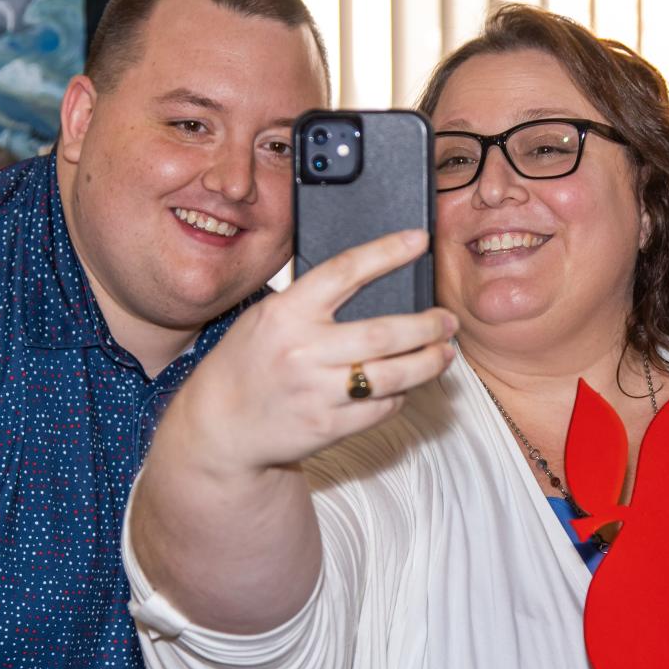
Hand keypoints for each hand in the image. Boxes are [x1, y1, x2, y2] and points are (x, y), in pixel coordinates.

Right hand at [182, 228, 457, 474]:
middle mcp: (302, 351)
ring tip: (444, 353)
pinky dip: (400, 395)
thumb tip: (374, 279)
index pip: (344, 271)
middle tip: (448, 320)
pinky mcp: (327, 427)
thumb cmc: (248, 363)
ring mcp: (316, 392)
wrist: (220, 426)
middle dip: (427, 326)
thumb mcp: (266, 318)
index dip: (387, 252)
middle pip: (384, 334)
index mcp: (285, 312)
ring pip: (392, 376)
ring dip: (428, 363)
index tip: (420, 241)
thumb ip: (310, 301)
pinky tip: (407, 385)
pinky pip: (380, 408)